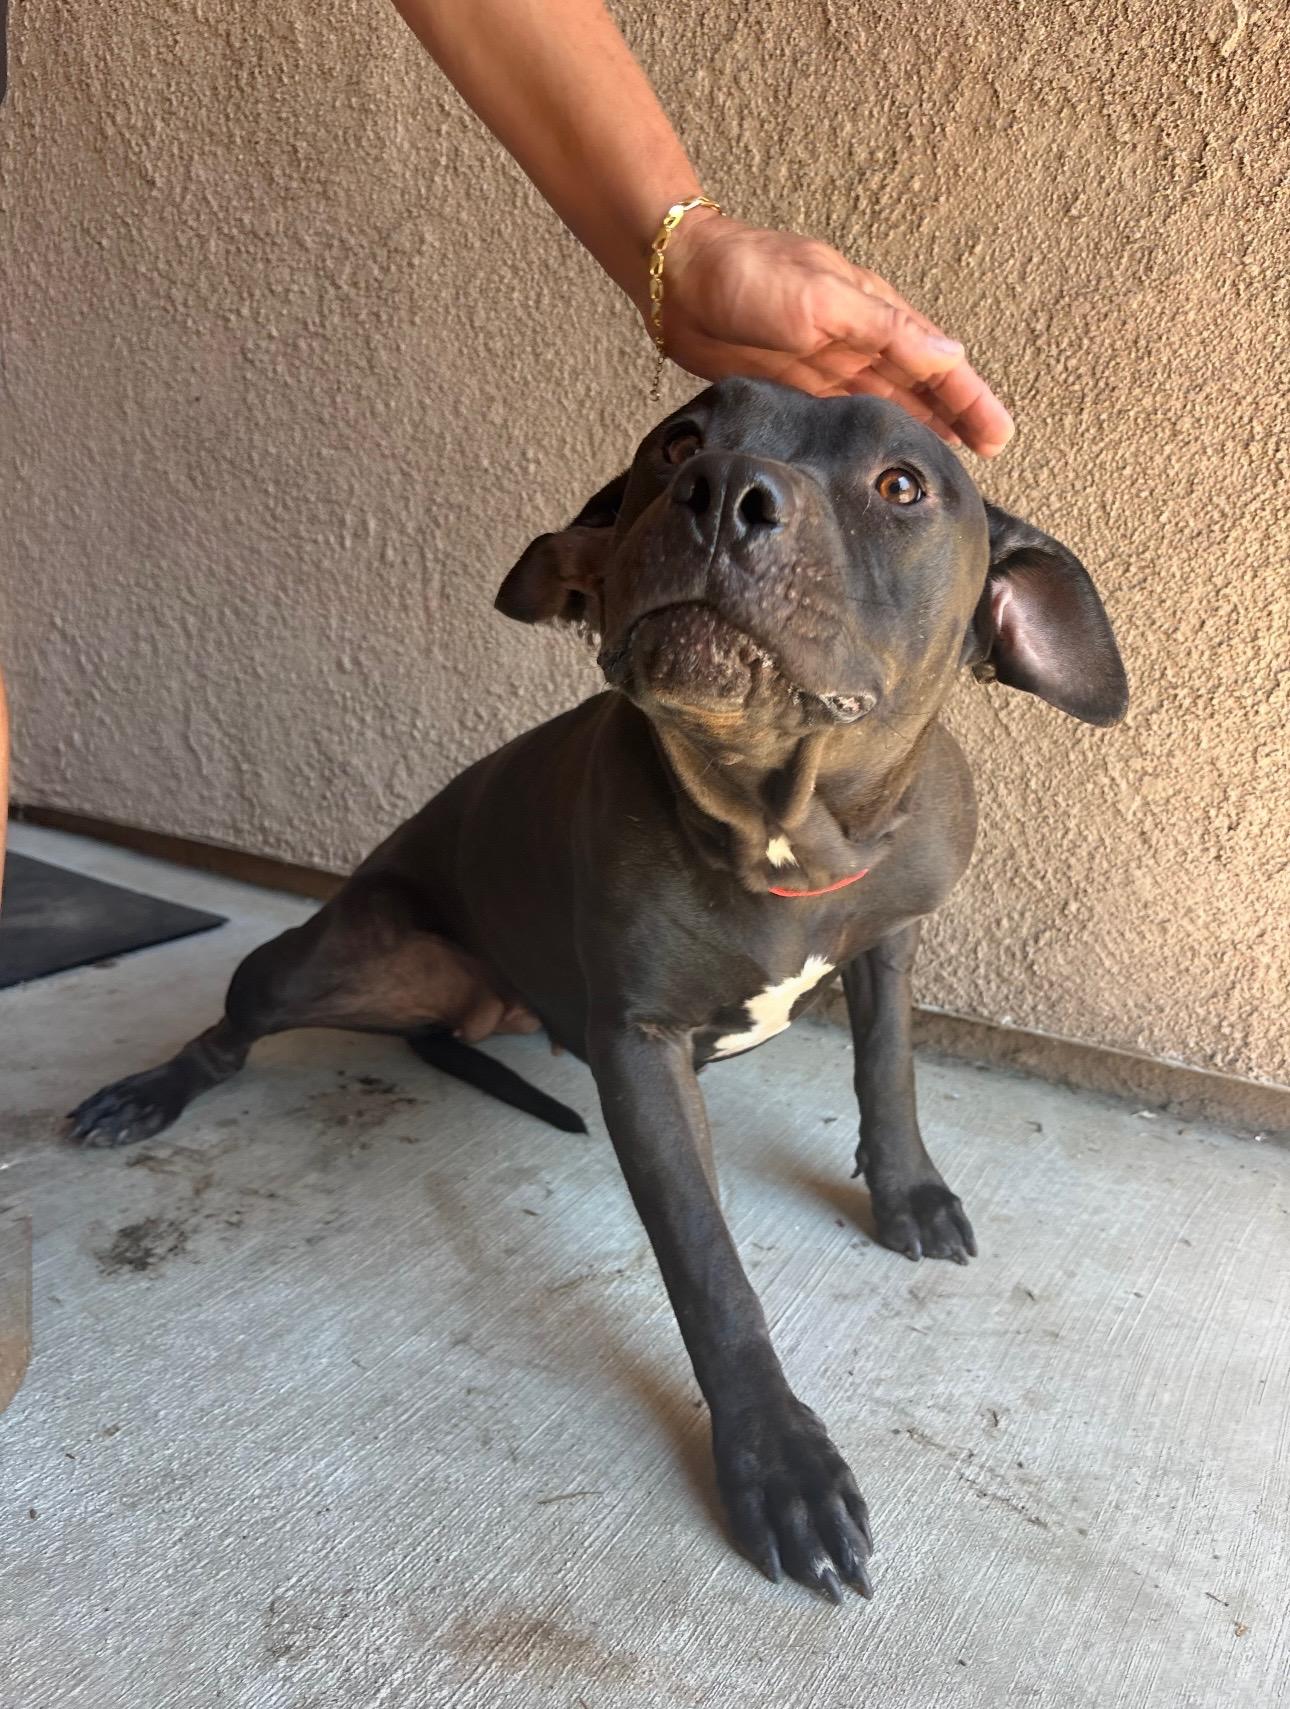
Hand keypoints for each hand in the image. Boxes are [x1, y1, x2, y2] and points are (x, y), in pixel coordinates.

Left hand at [658, 212, 1014, 457]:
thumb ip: (884, 329)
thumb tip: (948, 354)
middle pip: (919, 389)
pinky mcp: (792, 389)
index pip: (938, 362)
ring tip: (942, 465)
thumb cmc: (748, 275)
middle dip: (955, 418)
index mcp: (873, 315)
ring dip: (915, 430)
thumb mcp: (823, 297)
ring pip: (884, 406)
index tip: (998, 434)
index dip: (970, 398)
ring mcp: (825, 369)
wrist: (677, 281)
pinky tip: (876, 455)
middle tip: (988, 456)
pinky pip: (840, 418)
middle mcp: (856, 344)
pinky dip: (865, 436)